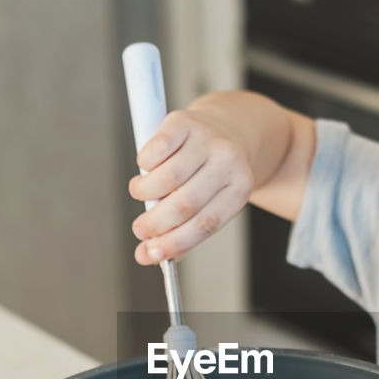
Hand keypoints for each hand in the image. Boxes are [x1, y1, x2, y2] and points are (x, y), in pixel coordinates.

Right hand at [127, 108, 253, 264]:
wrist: (227, 129)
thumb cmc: (211, 174)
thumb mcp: (211, 203)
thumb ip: (183, 232)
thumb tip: (147, 256)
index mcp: (239, 190)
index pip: (205, 224)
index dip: (174, 243)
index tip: (150, 254)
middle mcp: (228, 162)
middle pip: (185, 204)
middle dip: (155, 223)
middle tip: (140, 229)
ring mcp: (207, 140)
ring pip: (168, 177)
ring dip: (145, 192)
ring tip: (141, 194)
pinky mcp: (185, 122)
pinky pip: (156, 149)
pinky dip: (144, 164)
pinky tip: (146, 168)